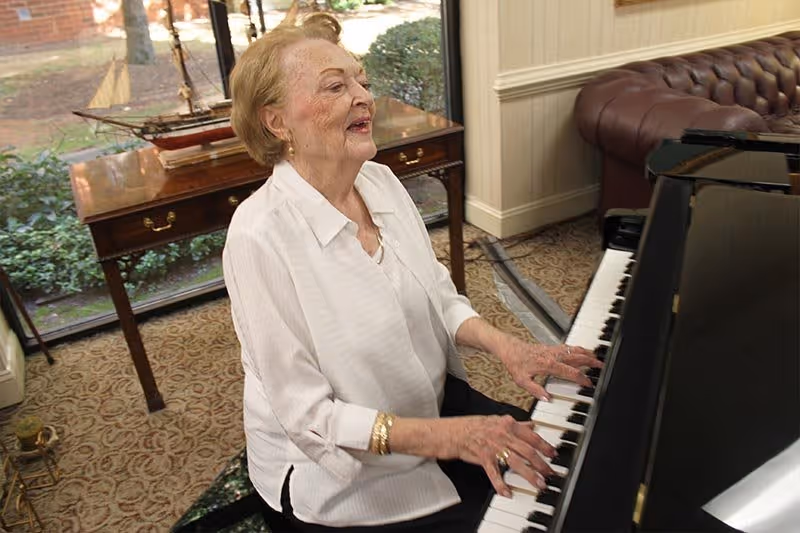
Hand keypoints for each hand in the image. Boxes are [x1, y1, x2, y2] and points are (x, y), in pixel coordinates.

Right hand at [440, 415, 556, 496]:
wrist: (453, 432)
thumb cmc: (473, 426)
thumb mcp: (496, 420)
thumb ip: (516, 424)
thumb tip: (531, 424)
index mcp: (507, 423)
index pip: (531, 435)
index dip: (544, 446)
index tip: (553, 453)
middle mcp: (502, 434)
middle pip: (527, 450)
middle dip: (541, 463)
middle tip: (549, 472)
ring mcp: (493, 447)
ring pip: (516, 462)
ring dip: (529, 475)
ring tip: (539, 483)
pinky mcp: (484, 458)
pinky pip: (495, 473)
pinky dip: (501, 484)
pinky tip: (507, 492)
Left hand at [496, 338, 601, 400]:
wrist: (509, 348)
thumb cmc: (515, 363)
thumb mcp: (521, 380)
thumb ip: (535, 390)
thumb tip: (547, 399)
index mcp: (548, 364)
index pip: (570, 372)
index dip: (581, 378)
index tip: (589, 384)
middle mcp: (553, 356)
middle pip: (577, 357)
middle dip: (591, 361)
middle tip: (602, 366)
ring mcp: (553, 350)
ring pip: (574, 350)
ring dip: (587, 353)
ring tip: (597, 358)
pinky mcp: (551, 348)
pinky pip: (569, 347)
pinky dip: (578, 349)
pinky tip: (582, 352)